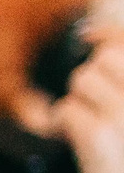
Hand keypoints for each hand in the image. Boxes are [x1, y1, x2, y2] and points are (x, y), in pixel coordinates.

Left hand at [54, 31, 123, 172]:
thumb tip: (98, 43)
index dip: (107, 31)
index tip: (86, 33)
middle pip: (105, 56)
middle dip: (93, 76)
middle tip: (97, 104)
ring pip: (82, 80)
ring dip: (79, 102)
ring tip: (93, 128)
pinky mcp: (100, 135)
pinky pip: (66, 110)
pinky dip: (65, 125)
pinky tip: (77, 141)